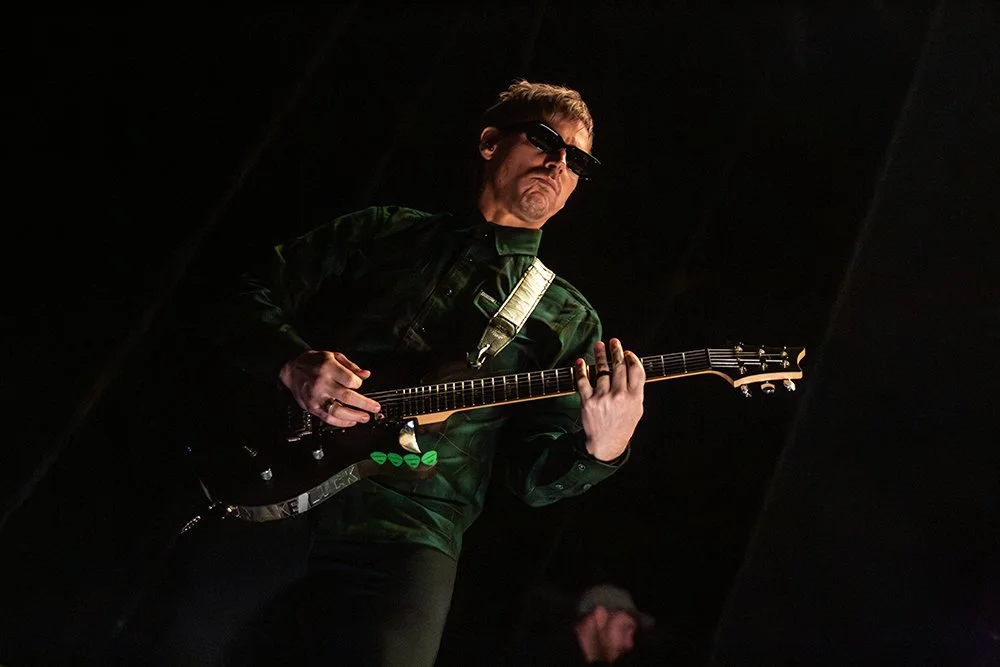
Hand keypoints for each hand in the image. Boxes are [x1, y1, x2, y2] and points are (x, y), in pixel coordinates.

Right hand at [278, 350, 381, 427]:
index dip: (358, 384)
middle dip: (364, 404)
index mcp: (328, 368)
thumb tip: (366, 375)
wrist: (291, 369)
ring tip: (365, 417)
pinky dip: (342, 422)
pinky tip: (351, 421)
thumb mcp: (333, 356)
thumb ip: (351, 366)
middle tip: (375, 408)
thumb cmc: (314, 362)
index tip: (360, 384)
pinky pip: (328, 418)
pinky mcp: (312, 407)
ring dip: (354, 416)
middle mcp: (322, 383)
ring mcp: (316, 397)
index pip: (350, 380)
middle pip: (347, 397)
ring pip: (337, 411)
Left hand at [574, 339, 644, 460]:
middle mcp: (620, 396)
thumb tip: (632, 365)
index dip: (631, 358)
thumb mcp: (637, 408)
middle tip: (614, 341)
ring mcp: (603, 398)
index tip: (627, 352)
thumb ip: (636, 388)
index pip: (636, 370)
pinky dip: (581, 370)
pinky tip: (581, 361)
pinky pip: (583, 381)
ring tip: (599, 345)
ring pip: (601, 370)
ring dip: (600, 355)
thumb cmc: (623, 423)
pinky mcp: (588, 402)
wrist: (606, 443)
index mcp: (635, 398)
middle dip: (616, 351)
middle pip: (619, 367)